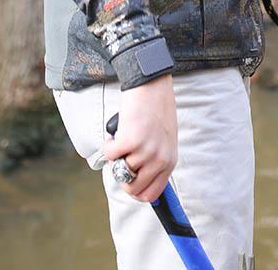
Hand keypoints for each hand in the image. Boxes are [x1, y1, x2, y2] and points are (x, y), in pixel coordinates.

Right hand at [102, 74, 177, 202]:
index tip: (127, 180)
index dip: (135, 190)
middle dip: (121, 175)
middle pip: (133, 188)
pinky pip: (110, 155)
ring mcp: (146, 151)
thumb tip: (135, 179)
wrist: (152, 84)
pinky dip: (108, 145)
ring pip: (120, 171)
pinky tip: (115, 134)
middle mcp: (160, 159)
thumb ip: (155, 160)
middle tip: (121, 157)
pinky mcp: (130, 140)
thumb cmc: (155, 109)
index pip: (151, 194)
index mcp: (169, 161)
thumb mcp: (163, 139)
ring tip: (121, 139)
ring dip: (116, 156)